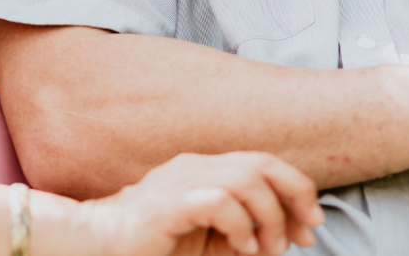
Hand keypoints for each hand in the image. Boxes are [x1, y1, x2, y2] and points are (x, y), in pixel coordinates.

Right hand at [82, 152, 323, 255]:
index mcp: (204, 168)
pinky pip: (217, 200)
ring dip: (269, 216)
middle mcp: (194, 166)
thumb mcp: (207, 242)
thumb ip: (240, 232)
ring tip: (268, 250)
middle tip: (307, 232)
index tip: (311, 225)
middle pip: (260, 162)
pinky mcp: (166, 205)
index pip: (262, 162)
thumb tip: (282, 237)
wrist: (97, 248)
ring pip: (245, 178)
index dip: (295, 188)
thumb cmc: (152, 247)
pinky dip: (241, 223)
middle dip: (294, 194)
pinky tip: (243, 248)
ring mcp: (179, 180)